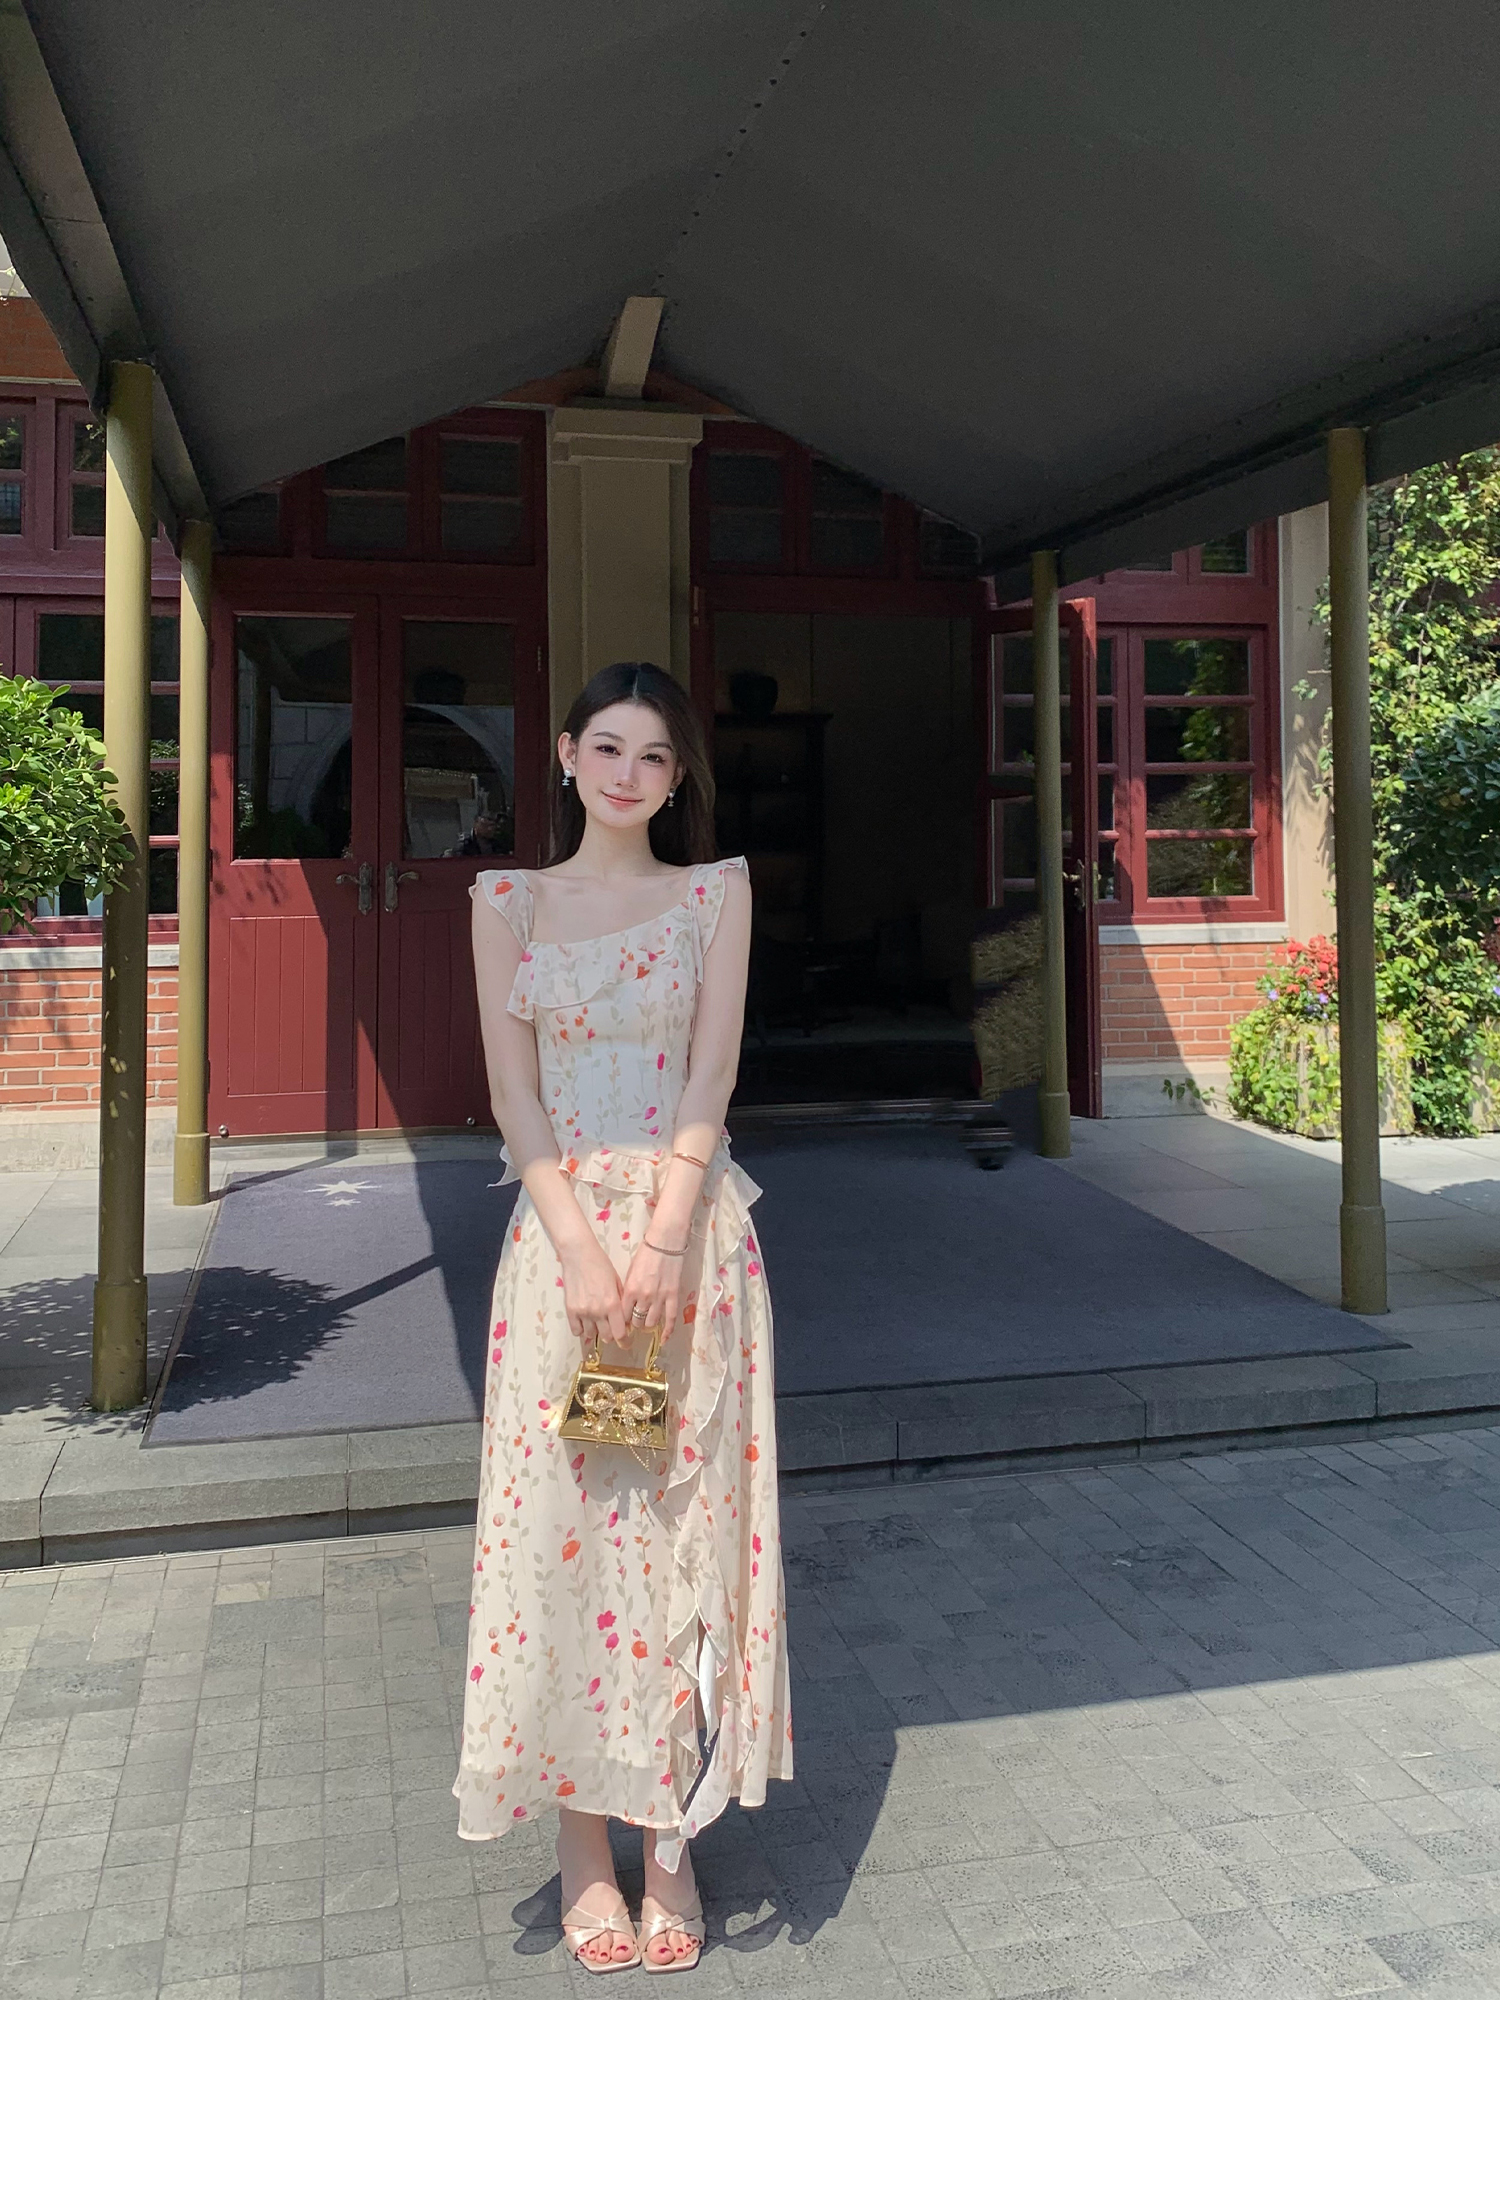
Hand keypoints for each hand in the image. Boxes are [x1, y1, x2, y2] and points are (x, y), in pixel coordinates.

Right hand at [559, 1237, 627, 1351]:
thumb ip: (621, 1304)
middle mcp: (597, 1311)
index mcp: (612, 1304)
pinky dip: (582, 1330)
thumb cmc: (601, 1265)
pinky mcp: (570, 1310)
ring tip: (597, 1322)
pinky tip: (585, 1322)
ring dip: (596, 1331)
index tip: (626, 1343)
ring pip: (591, 1335)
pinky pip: (576, 1330)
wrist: (579, 1254)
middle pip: (606, 1337)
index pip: (620, 1333)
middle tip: (611, 1328)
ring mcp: (582, 1312)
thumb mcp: (617, 1283)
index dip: (625, 1341)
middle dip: (611, 1335)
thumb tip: (624, 1321)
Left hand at [620, 1236, 686, 1341]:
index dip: (622, 1321)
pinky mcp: (673, 1296)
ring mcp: (659, 1298)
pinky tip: (664, 1339)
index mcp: (630, 1290)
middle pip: (637, 1321)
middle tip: (636, 1320)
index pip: (622, 1315)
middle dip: (635, 1323)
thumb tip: (625, 1307)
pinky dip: (667, 1331)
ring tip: (648, 1321)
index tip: (623, 1322)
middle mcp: (644, 1297)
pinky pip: (670, 1319)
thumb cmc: (645, 1254)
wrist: (664, 1243)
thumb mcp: (630, 1272)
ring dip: (648, 1324)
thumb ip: (628, 1291)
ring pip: (651, 1323)